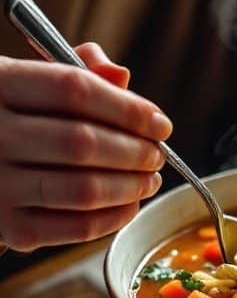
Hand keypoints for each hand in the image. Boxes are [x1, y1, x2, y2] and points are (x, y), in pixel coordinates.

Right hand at [0, 43, 171, 250]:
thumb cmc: (15, 118)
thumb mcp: (33, 80)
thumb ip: (78, 70)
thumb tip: (121, 76)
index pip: (75, 90)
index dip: (127, 109)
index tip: (160, 124)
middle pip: (83, 143)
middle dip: (135, 152)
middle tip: (157, 155)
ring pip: (84, 189)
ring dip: (131, 186)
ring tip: (149, 179)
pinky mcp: (11, 228)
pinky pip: (77, 227)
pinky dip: (114, 217)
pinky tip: (130, 204)